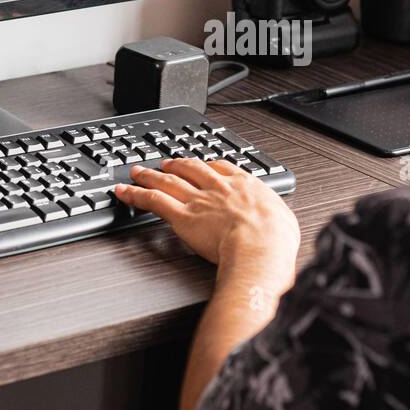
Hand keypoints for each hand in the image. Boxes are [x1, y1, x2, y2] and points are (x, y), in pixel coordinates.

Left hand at [113, 158, 299, 280]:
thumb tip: (280, 226)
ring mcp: (198, 200)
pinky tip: (124, 192)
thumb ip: (277, 219)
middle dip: (176, 164)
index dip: (208, 165)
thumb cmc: (275, 240)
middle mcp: (219, 188)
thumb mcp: (284, 222)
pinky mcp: (182, 217)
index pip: (222, 168)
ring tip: (137, 171)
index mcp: (245, 186)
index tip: (201, 165)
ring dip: (150, 174)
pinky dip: (136, 194)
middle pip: (191, 169)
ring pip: (168, 181)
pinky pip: (153, 201)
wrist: (260, 247)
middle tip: (165, 162)